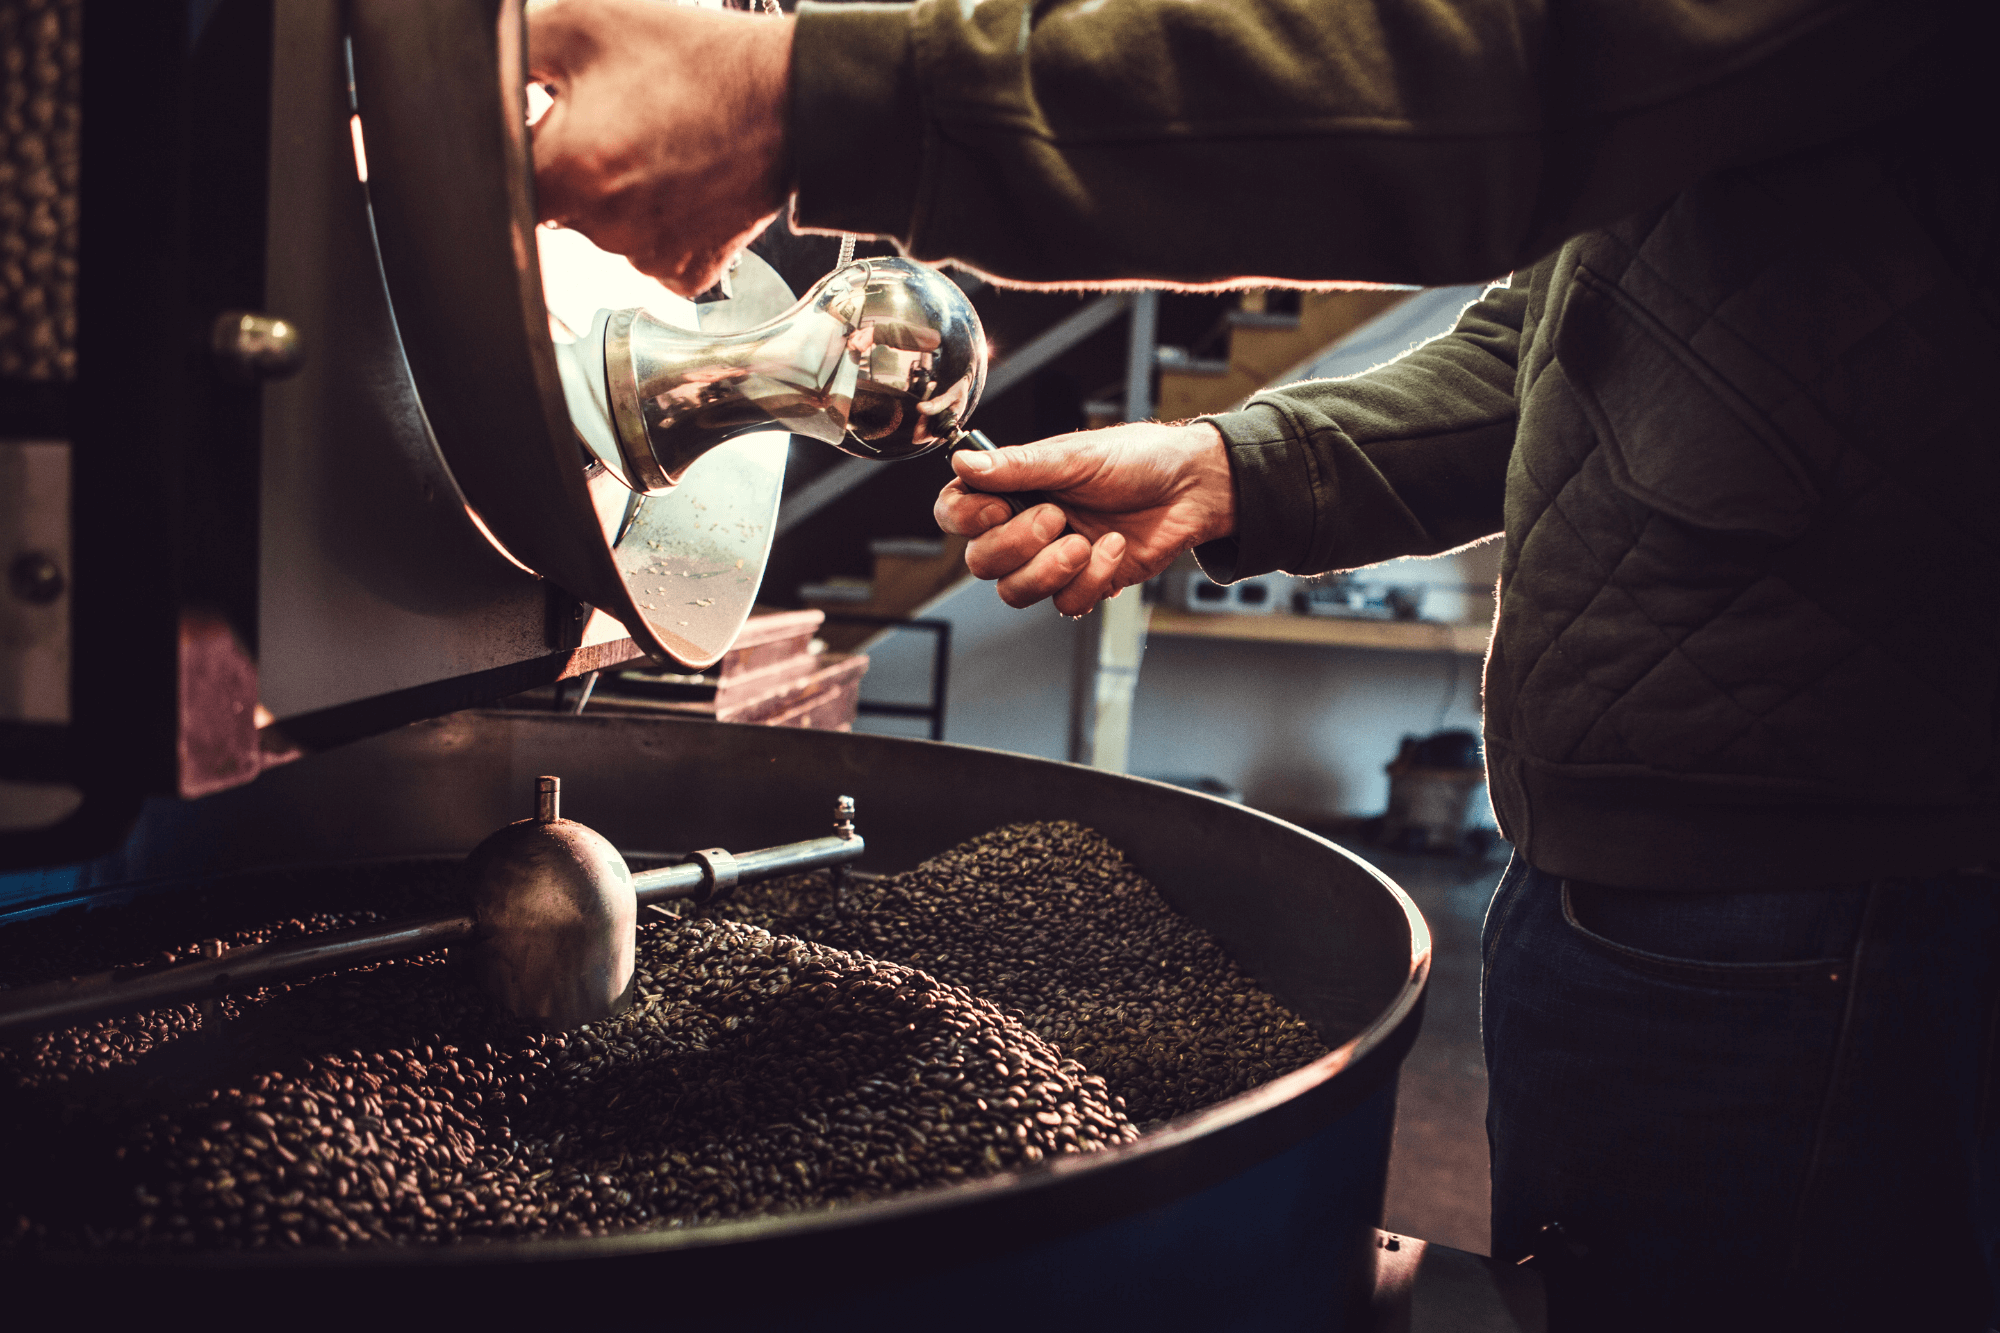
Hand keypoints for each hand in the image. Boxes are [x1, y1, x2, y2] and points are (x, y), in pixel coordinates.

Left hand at [527, 0, 792, 296]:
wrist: (790, 99)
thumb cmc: (696, 61)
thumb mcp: (582, 21)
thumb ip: (507, 52)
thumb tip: (465, 79)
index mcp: (565, 170)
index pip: (499, 173)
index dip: (520, 138)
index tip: (547, 119)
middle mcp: (603, 227)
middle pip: (552, 202)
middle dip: (570, 159)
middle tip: (616, 115)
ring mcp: (646, 256)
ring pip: (600, 227)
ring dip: (613, 190)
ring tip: (656, 140)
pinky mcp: (683, 271)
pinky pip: (646, 249)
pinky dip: (654, 217)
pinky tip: (677, 178)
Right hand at [934, 422, 1234, 615]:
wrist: (1193, 489)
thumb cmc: (1138, 461)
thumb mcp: (1074, 456)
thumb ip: (1017, 466)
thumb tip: (964, 462)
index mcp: (1014, 487)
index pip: (956, 513)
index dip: (967, 519)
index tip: (999, 507)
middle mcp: (1025, 524)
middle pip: (980, 562)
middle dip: (1017, 545)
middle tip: (1057, 517)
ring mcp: (1052, 558)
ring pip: (1014, 592)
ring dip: (1048, 571)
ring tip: (1083, 542)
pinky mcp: (1084, 582)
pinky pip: (1064, 603)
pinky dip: (1091, 578)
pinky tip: (1113, 549)